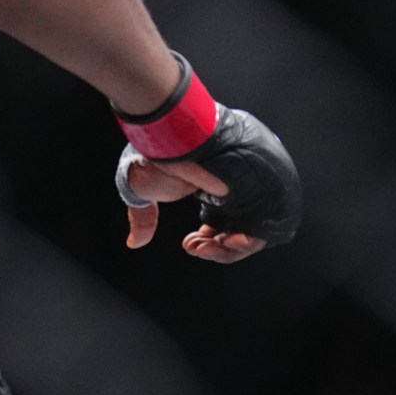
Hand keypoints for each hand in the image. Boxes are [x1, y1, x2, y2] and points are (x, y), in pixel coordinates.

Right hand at [119, 156, 267, 262]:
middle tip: (197, 248)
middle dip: (214, 250)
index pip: (220, 226)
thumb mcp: (145, 194)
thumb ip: (144, 220)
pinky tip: (224, 242)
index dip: (208, 242)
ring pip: (247, 235)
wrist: (167, 144)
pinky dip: (244, 244)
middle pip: (234, 233)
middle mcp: (231, 192)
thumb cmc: (154, 160)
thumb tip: (134, 243)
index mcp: (211, 190)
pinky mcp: (255, 194)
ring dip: (225, 251)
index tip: (191, 243)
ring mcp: (244, 193)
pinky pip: (261, 230)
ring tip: (205, 247)